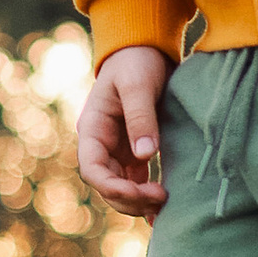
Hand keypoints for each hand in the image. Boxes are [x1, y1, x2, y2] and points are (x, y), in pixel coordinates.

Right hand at [78, 45, 173, 211]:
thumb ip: (140, 117)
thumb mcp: (138, 84)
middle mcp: (101, 144)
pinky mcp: (134, 151)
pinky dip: (146, 195)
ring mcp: (117, 150)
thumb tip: (146, 155)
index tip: (141, 192)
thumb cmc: (137, 61)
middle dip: (130, 198)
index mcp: (93, 128)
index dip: (113, 187)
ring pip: (121, 187)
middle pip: (106, 185)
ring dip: (138, 201)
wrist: (145, 48)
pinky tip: (162, 208)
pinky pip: (136, 181)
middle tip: (162, 198)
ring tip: (165, 206)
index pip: (92, 169)